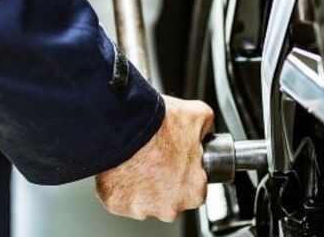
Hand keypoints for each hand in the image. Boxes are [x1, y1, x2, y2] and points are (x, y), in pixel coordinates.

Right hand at [95, 95, 213, 221]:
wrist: (122, 124)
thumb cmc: (158, 125)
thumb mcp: (198, 115)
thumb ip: (207, 129)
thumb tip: (206, 133)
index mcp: (194, 191)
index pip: (196, 189)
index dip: (188, 171)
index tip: (179, 160)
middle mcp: (169, 208)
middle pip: (171, 199)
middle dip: (165, 181)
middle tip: (157, 157)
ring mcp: (141, 209)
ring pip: (145, 200)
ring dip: (143, 184)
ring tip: (139, 160)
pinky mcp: (117, 204)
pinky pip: (121, 197)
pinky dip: (122, 184)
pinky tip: (124, 166)